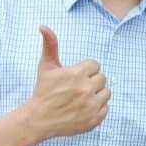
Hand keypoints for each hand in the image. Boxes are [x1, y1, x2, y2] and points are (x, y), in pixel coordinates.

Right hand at [28, 26, 109, 140]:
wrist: (39, 120)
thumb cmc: (43, 91)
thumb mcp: (46, 67)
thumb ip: (50, 45)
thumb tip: (43, 26)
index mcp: (77, 74)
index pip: (95, 65)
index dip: (85, 70)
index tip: (74, 77)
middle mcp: (86, 89)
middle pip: (102, 78)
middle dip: (91, 81)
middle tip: (76, 88)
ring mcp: (92, 106)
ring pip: (106, 92)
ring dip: (97, 94)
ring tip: (81, 98)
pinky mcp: (95, 119)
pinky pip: (106, 108)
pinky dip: (97, 108)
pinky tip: (83, 108)